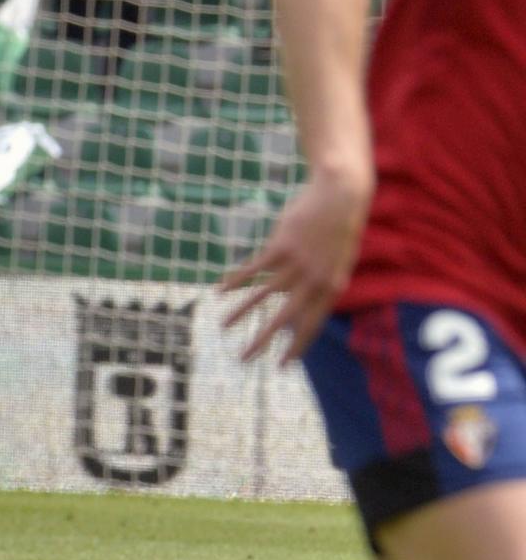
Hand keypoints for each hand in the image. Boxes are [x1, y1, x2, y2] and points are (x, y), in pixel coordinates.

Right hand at [219, 171, 372, 363]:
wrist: (340, 195)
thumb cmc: (340, 226)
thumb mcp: (339, 259)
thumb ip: (323, 281)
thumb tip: (303, 299)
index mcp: (332, 286)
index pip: (312, 324)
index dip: (296, 346)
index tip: (282, 365)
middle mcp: (314, 279)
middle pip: (285, 317)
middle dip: (264, 340)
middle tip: (246, 359)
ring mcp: (296, 263)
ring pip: (263, 294)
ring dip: (241, 312)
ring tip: (223, 326)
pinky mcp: (280, 246)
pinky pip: (254, 270)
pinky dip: (235, 281)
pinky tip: (218, 290)